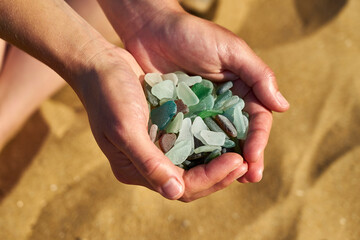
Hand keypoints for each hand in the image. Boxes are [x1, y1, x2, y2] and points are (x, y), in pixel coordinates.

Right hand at [76, 46, 247, 200]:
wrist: (99, 64)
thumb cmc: (108, 94)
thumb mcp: (125, 128)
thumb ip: (148, 162)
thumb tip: (175, 192)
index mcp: (135, 169)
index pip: (181, 186)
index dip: (211, 178)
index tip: (237, 161)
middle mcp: (148, 162)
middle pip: (190, 181)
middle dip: (220, 174)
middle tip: (246, 162)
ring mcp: (156, 146)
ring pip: (193, 164)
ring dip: (217, 161)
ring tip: (242, 153)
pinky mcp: (162, 130)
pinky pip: (190, 144)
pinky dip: (209, 144)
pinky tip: (226, 136)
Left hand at [114, 6, 289, 182]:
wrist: (151, 30)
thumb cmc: (193, 34)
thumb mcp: (231, 50)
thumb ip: (257, 75)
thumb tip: (283, 106)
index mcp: (242, 89)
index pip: (257, 120)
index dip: (258, 141)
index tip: (254, 160)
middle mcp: (225, 104)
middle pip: (240, 136)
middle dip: (245, 159)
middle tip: (248, 180)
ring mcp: (202, 112)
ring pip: (217, 143)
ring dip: (222, 163)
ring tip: (226, 181)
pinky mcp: (181, 117)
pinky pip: (191, 139)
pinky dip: (196, 155)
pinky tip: (196, 170)